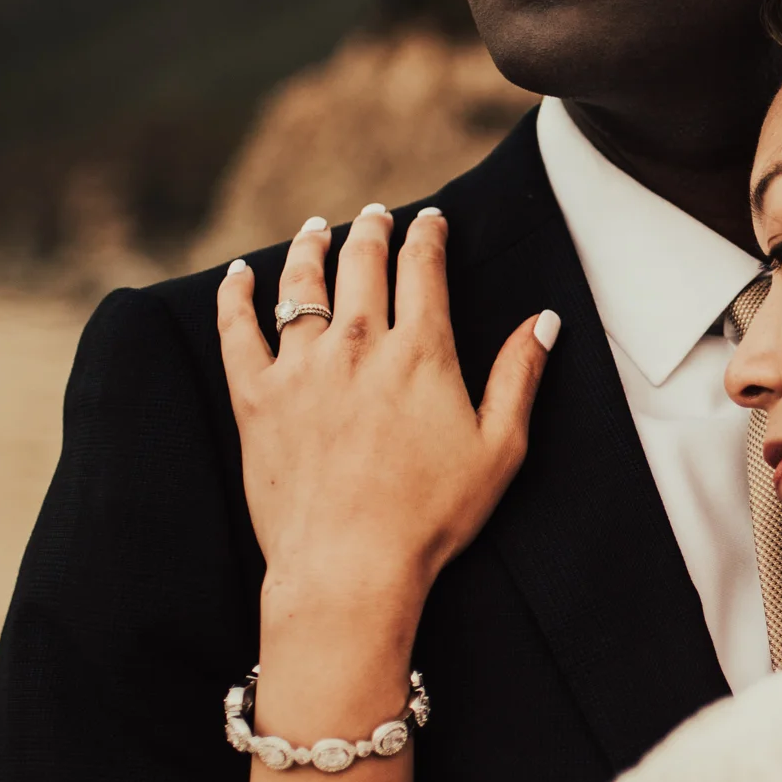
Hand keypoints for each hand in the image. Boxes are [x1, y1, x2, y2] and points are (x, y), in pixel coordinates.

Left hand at [217, 205, 557, 645]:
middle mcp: (358, 345)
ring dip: (312, 246)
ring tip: (318, 228)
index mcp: (421, 353)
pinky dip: (237, 295)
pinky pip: (238, 329)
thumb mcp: (499, 449)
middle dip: (374, 229)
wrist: (349, 566)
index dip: (429, 235)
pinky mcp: (256, 397)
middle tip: (378, 215)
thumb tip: (544, 321)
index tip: (431, 220)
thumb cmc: (431, 517)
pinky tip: (240, 276)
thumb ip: (520, 377)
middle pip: (363, 261)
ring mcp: (301, 367)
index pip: (424, 267)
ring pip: (302, 283)